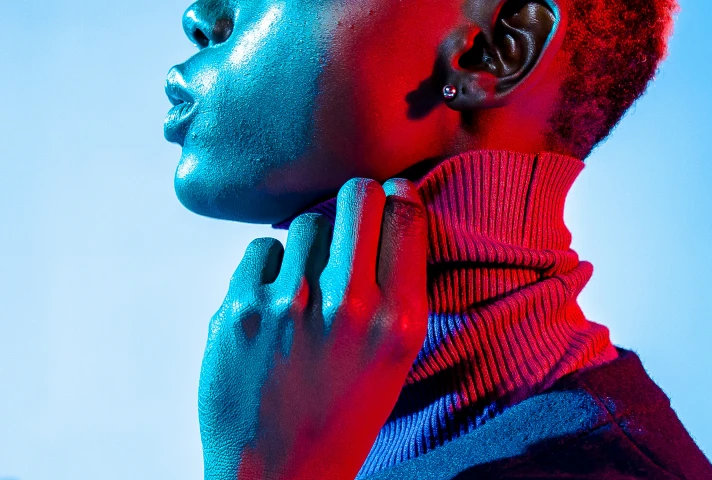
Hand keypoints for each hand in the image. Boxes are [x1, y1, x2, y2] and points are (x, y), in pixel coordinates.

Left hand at [198, 178, 428, 479]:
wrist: (278, 474)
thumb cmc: (342, 415)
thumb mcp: (395, 359)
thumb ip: (398, 291)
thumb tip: (389, 213)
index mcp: (399, 322)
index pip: (406, 215)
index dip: (397, 196)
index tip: (390, 197)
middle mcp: (350, 308)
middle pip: (356, 196)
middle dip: (356, 198)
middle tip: (351, 214)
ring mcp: (290, 306)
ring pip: (305, 222)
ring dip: (309, 241)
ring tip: (307, 279)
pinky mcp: (239, 311)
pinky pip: (261, 250)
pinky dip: (269, 267)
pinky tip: (274, 301)